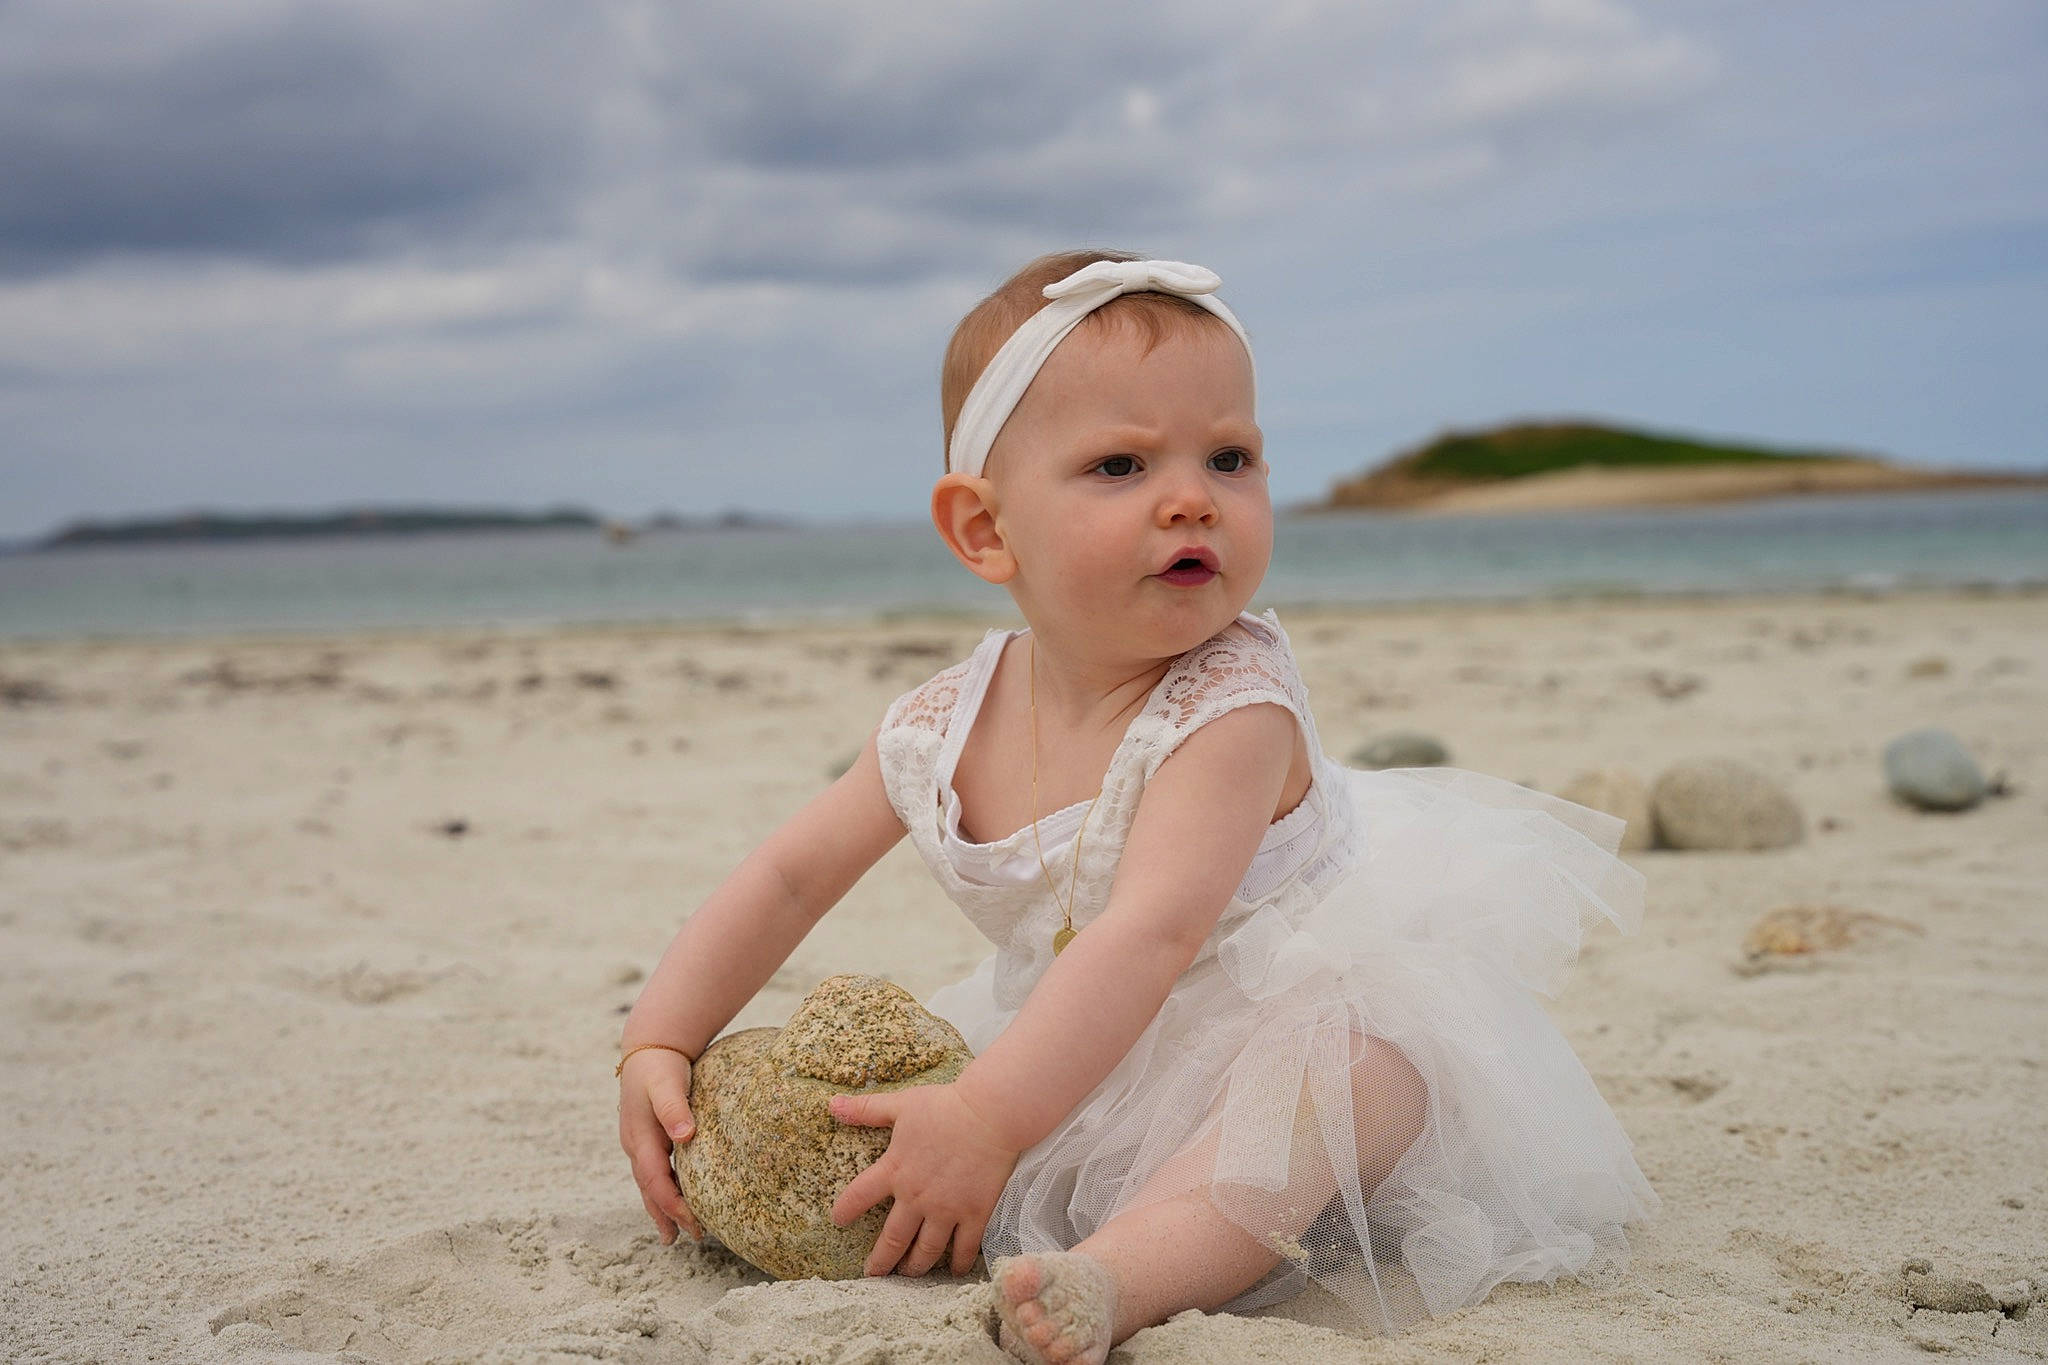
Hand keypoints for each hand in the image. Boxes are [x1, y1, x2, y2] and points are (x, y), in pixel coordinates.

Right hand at [617, 1047, 701, 1243]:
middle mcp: (635, 1145)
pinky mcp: (647, 1137)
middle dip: (666, 1215)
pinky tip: (675, 1198)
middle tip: (686, 1239)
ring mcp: (639, 1142)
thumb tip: (684, 1136)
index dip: (673, 1206)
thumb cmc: (660, 1065)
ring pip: (649, 1184)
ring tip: (674, 1234)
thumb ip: (675, 1108)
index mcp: (640, 1138)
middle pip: (650, 1190)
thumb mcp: (667, 1084)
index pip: (656, 1182)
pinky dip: (663, 1190)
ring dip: (661, 1208)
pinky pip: (654, 1172)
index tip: (693, 1224)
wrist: (649, 1045)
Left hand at [828, 1083, 1020, 1276]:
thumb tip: (832, 1104)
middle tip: (873, 1273)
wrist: (990, 1114)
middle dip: (881, 1261)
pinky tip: (953, 1270)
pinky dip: (957, 1263)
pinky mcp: (974, 1214)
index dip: (845, 1210)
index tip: (838, 1220)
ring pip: (925, 1251)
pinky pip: (964, 1248)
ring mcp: (946, 1210)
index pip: (859, 1196)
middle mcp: (916, 1197)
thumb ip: (867, 1109)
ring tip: (909, 1274)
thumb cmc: (945, 1106)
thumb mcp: (901, 1104)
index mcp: (895, 1170)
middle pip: (892, 1239)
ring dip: (914, 1266)